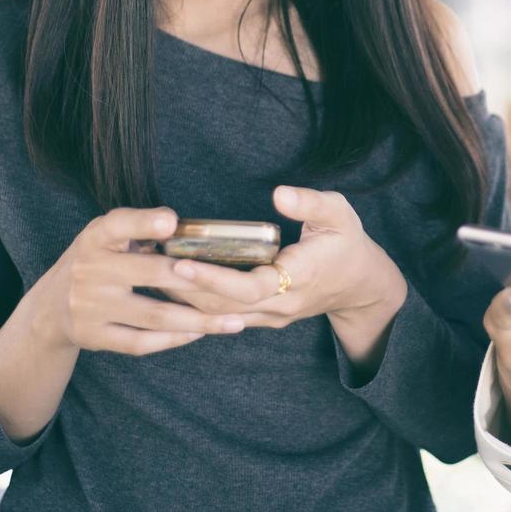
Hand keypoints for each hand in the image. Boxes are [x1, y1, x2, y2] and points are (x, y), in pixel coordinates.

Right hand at [32, 206, 244, 355]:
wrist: (49, 309)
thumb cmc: (96, 262)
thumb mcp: (106, 236)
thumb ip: (139, 228)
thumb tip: (187, 228)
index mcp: (95, 238)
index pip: (118, 225)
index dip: (144, 223)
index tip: (171, 222)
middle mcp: (89, 270)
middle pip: (151, 274)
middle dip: (197, 280)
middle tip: (237, 284)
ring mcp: (89, 307)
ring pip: (155, 315)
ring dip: (199, 320)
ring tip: (235, 321)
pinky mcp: (93, 337)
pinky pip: (141, 342)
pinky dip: (174, 340)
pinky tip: (201, 333)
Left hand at [166, 186, 407, 338]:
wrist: (363, 286)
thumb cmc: (349, 244)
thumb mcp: (340, 214)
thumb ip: (310, 202)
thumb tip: (279, 193)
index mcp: (298, 279)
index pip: (247, 287)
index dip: (211, 278)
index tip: (179, 260)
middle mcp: (281, 305)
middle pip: (222, 306)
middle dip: (182, 288)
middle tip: (147, 265)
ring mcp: (272, 316)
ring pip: (219, 315)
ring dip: (184, 298)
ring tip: (149, 274)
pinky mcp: (265, 318)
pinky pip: (225, 316)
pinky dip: (197, 304)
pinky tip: (171, 288)